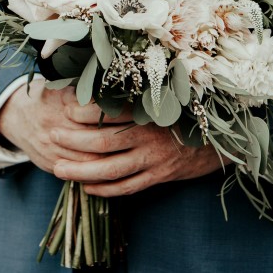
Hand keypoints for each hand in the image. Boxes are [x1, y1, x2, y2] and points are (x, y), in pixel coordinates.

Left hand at [0, 78, 224, 192]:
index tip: (67, 109)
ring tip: (58, 169)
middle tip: (53, 136)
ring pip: (111, 169)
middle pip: (105, 141)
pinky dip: (104, 190)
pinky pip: (126, 187)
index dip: (87, 112)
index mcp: (150, 110)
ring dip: (81, 171)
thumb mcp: (165, 97)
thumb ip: (137, 95)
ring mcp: (154, 159)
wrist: (219, 141)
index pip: (113, 111)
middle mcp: (150, 135)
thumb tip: (102, 83)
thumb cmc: (184, 114)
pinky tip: (86, 188)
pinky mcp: (158, 177)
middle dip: (74, 141)